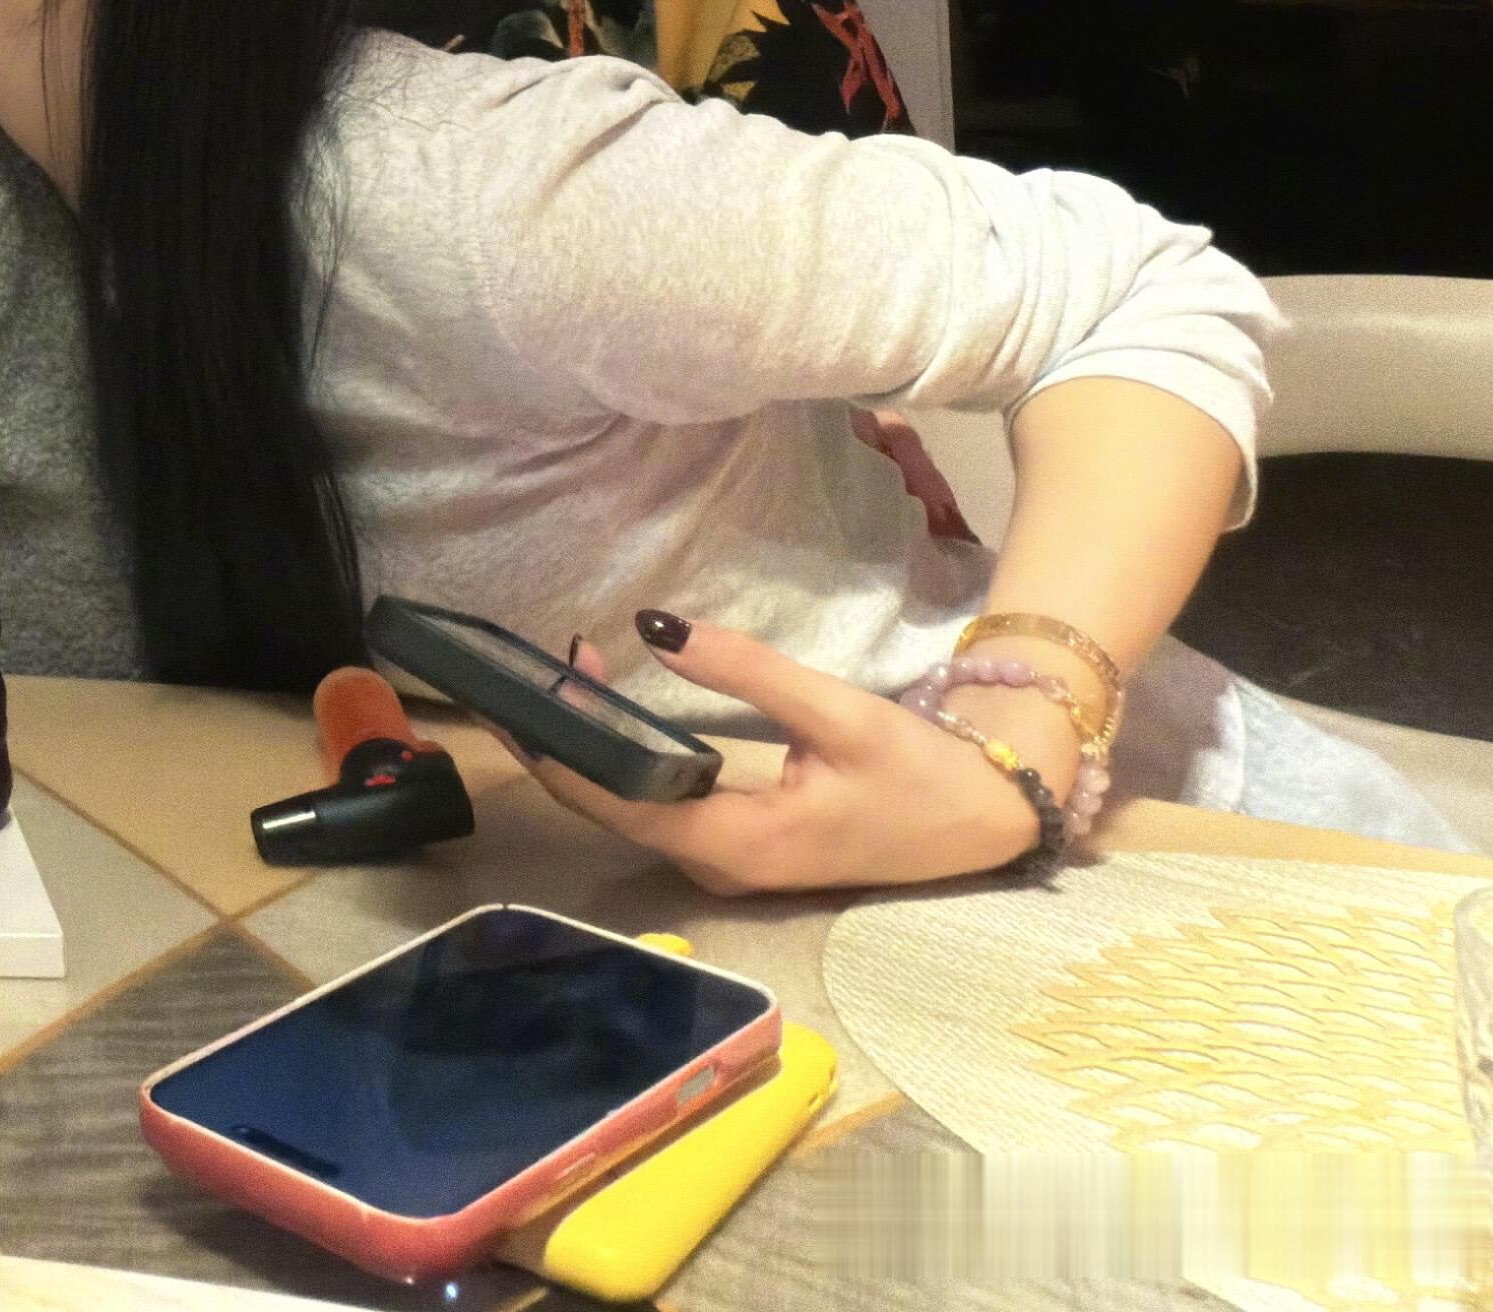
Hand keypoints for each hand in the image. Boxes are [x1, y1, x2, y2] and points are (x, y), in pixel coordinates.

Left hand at [521, 618, 1054, 894]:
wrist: (987, 818)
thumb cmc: (918, 772)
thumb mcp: (834, 712)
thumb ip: (743, 672)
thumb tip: (652, 626)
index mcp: (733, 846)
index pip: (609, 803)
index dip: (550, 751)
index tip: (506, 698)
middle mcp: (718, 866)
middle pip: (609, 807)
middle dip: (564, 738)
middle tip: (533, 666)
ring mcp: (727, 862)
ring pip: (632, 807)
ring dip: (593, 745)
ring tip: (563, 676)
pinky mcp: (740, 846)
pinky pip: (660, 805)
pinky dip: (627, 758)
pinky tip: (612, 711)